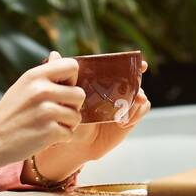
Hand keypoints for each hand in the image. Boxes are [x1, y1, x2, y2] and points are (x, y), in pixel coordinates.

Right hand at [0, 55, 84, 165]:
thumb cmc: (8, 112)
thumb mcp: (23, 86)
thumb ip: (43, 72)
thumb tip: (56, 54)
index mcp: (35, 75)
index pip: (72, 66)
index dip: (71, 80)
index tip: (61, 90)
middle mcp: (42, 90)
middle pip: (79, 94)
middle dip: (71, 106)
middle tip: (54, 113)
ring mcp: (46, 111)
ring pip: (76, 116)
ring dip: (66, 125)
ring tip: (46, 126)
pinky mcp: (49, 132)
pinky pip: (70, 134)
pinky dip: (60, 138)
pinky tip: (44, 137)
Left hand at [29, 54, 150, 178]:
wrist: (76, 142)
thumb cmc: (69, 116)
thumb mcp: (64, 95)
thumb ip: (61, 76)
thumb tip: (54, 54)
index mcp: (103, 80)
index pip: (121, 67)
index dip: (132, 63)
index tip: (141, 64)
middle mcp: (117, 89)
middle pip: (135, 80)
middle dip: (139, 82)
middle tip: (137, 92)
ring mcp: (125, 103)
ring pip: (140, 95)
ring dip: (137, 102)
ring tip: (123, 114)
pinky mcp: (130, 117)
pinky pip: (141, 110)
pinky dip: (137, 113)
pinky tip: (123, 123)